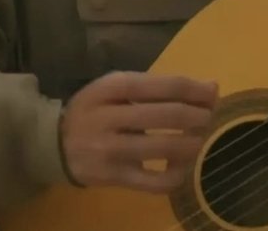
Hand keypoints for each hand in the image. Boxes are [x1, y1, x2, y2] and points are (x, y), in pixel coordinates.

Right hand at [60, 71, 218, 192]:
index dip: (196, 90)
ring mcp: (111, 150)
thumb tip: (212, 88)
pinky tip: (181, 167)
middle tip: (210, 117)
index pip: (166, 86)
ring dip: (193, 144)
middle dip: (199, 116)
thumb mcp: (121, 86)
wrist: (53, 143)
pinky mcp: (112, 178)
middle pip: (169, 115)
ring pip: (164, 148)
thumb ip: (162, 86)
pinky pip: (153, 182)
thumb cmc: (96, 108)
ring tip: (200, 139)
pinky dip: (175, 175)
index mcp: (114, 86)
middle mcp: (111, 117)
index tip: (214, 94)